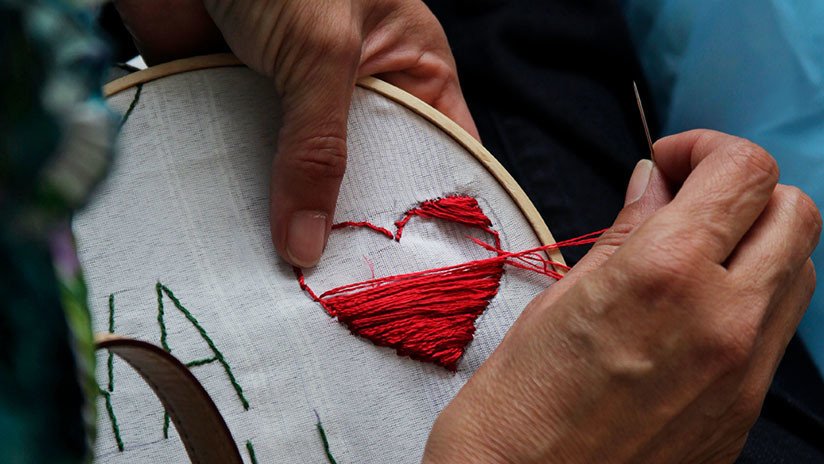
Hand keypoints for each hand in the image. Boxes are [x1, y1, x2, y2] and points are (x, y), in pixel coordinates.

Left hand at [115, 0, 477, 266]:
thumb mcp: (321, 50)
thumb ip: (318, 147)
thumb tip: (306, 247)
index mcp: (408, 67)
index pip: (440, 150)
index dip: (439, 209)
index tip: (428, 275)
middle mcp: (359, 93)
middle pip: (369, 178)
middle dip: (356, 229)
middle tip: (349, 295)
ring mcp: (298, 104)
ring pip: (305, 181)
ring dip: (294, 223)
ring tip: (297, 292)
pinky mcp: (241, 110)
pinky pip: (248, 169)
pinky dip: (243, 203)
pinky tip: (243, 253)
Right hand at [423, 130, 820, 462]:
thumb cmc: (519, 401)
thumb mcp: (562, 295)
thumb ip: (627, 231)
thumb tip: (656, 182)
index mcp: (666, 274)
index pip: (745, 171)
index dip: (708, 148)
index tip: (671, 163)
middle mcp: (724, 320)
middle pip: (795, 213)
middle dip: (746, 189)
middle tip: (689, 200)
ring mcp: (745, 373)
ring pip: (799, 271)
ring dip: (757, 242)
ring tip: (695, 254)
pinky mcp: (745, 412)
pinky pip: (777, 332)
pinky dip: (751, 298)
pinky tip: (695, 308)